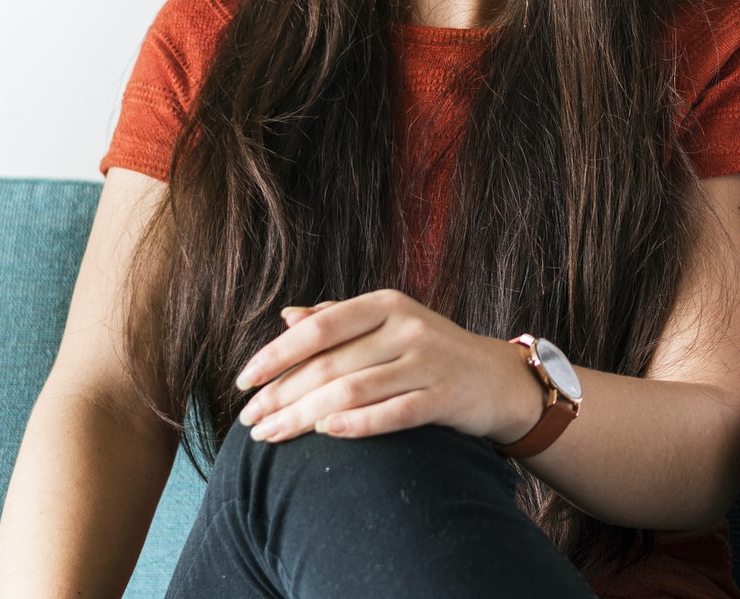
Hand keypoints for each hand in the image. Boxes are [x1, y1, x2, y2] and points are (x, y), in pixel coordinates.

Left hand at [235, 290, 542, 445]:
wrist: (496, 378)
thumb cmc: (431, 351)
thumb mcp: (388, 325)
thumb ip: (340, 319)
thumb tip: (286, 316)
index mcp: (387, 303)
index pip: (319, 328)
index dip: (276, 355)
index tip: (243, 383)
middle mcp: (408, 326)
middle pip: (329, 365)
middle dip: (281, 396)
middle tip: (249, 422)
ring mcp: (429, 361)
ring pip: (352, 391)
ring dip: (303, 417)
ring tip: (272, 436)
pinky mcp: (446, 396)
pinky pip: (393, 413)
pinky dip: (356, 425)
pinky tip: (324, 434)